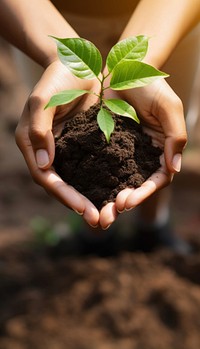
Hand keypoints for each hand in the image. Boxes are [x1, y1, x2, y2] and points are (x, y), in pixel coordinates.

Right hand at [15, 60, 100, 226]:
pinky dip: (100, 181)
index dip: (63, 194)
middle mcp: (48, 151)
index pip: (46, 177)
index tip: (82, 208)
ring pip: (77, 181)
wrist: (76, 64)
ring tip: (109, 214)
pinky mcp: (84, 145)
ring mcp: (67, 150)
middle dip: (78, 204)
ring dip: (91, 198)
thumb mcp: (43, 101)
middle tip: (98, 221)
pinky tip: (115, 192)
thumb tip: (43, 165)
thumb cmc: (56, 79)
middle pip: (62, 185)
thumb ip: (39, 131)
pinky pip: (91, 168)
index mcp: (32, 144)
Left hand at [99, 79, 186, 227]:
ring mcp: (122, 154)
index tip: (127, 201)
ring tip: (94, 213)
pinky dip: (92, 182)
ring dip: (106, 199)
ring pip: (115, 182)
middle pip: (135, 187)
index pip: (156, 179)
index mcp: (160, 151)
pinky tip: (81, 192)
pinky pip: (98, 168)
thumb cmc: (150, 85)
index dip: (144, 193)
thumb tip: (173, 168)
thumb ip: (174, 136)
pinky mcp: (103, 147)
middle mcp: (142, 157)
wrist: (122, 69)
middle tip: (107, 217)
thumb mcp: (168, 107)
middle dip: (122, 203)